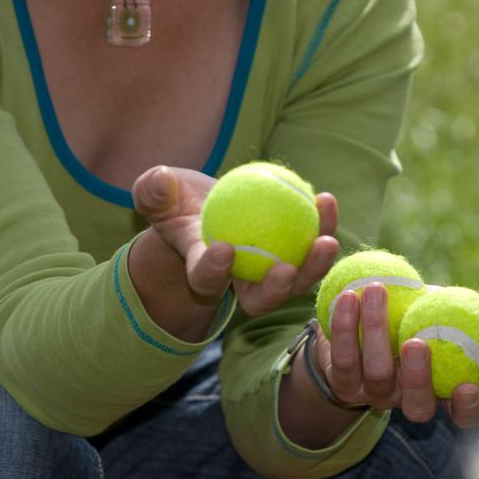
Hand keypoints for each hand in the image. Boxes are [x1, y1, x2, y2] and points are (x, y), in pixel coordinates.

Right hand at [132, 165, 339, 316]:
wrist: (205, 204)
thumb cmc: (176, 200)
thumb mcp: (156, 193)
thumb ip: (153, 190)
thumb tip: (161, 180)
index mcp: (202, 269)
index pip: (206, 278)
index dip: (214, 271)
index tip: (223, 248)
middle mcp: (239, 279)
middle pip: (261, 298)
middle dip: (276, 291)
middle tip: (287, 268)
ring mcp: (268, 269)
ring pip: (296, 279)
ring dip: (314, 265)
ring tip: (325, 239)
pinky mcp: (292, 252)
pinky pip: (310, 245)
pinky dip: (321, 227)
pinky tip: (325, 200)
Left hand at [313, 284, 478, 428]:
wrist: (358, 318)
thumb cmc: (413, 314)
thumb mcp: (444, 310)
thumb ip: (474, 315)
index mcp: (441, 390)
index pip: (463, 417)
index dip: (467, 410)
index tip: (469, 386)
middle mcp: (408, 399)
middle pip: (417, 405)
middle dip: (418, 377)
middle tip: (417, 342)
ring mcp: (374, 394)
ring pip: (376, 373)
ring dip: (375, 331)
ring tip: (375, 290)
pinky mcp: (342, 382)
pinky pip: (343, 356)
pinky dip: (344, 325)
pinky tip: (348, 296)